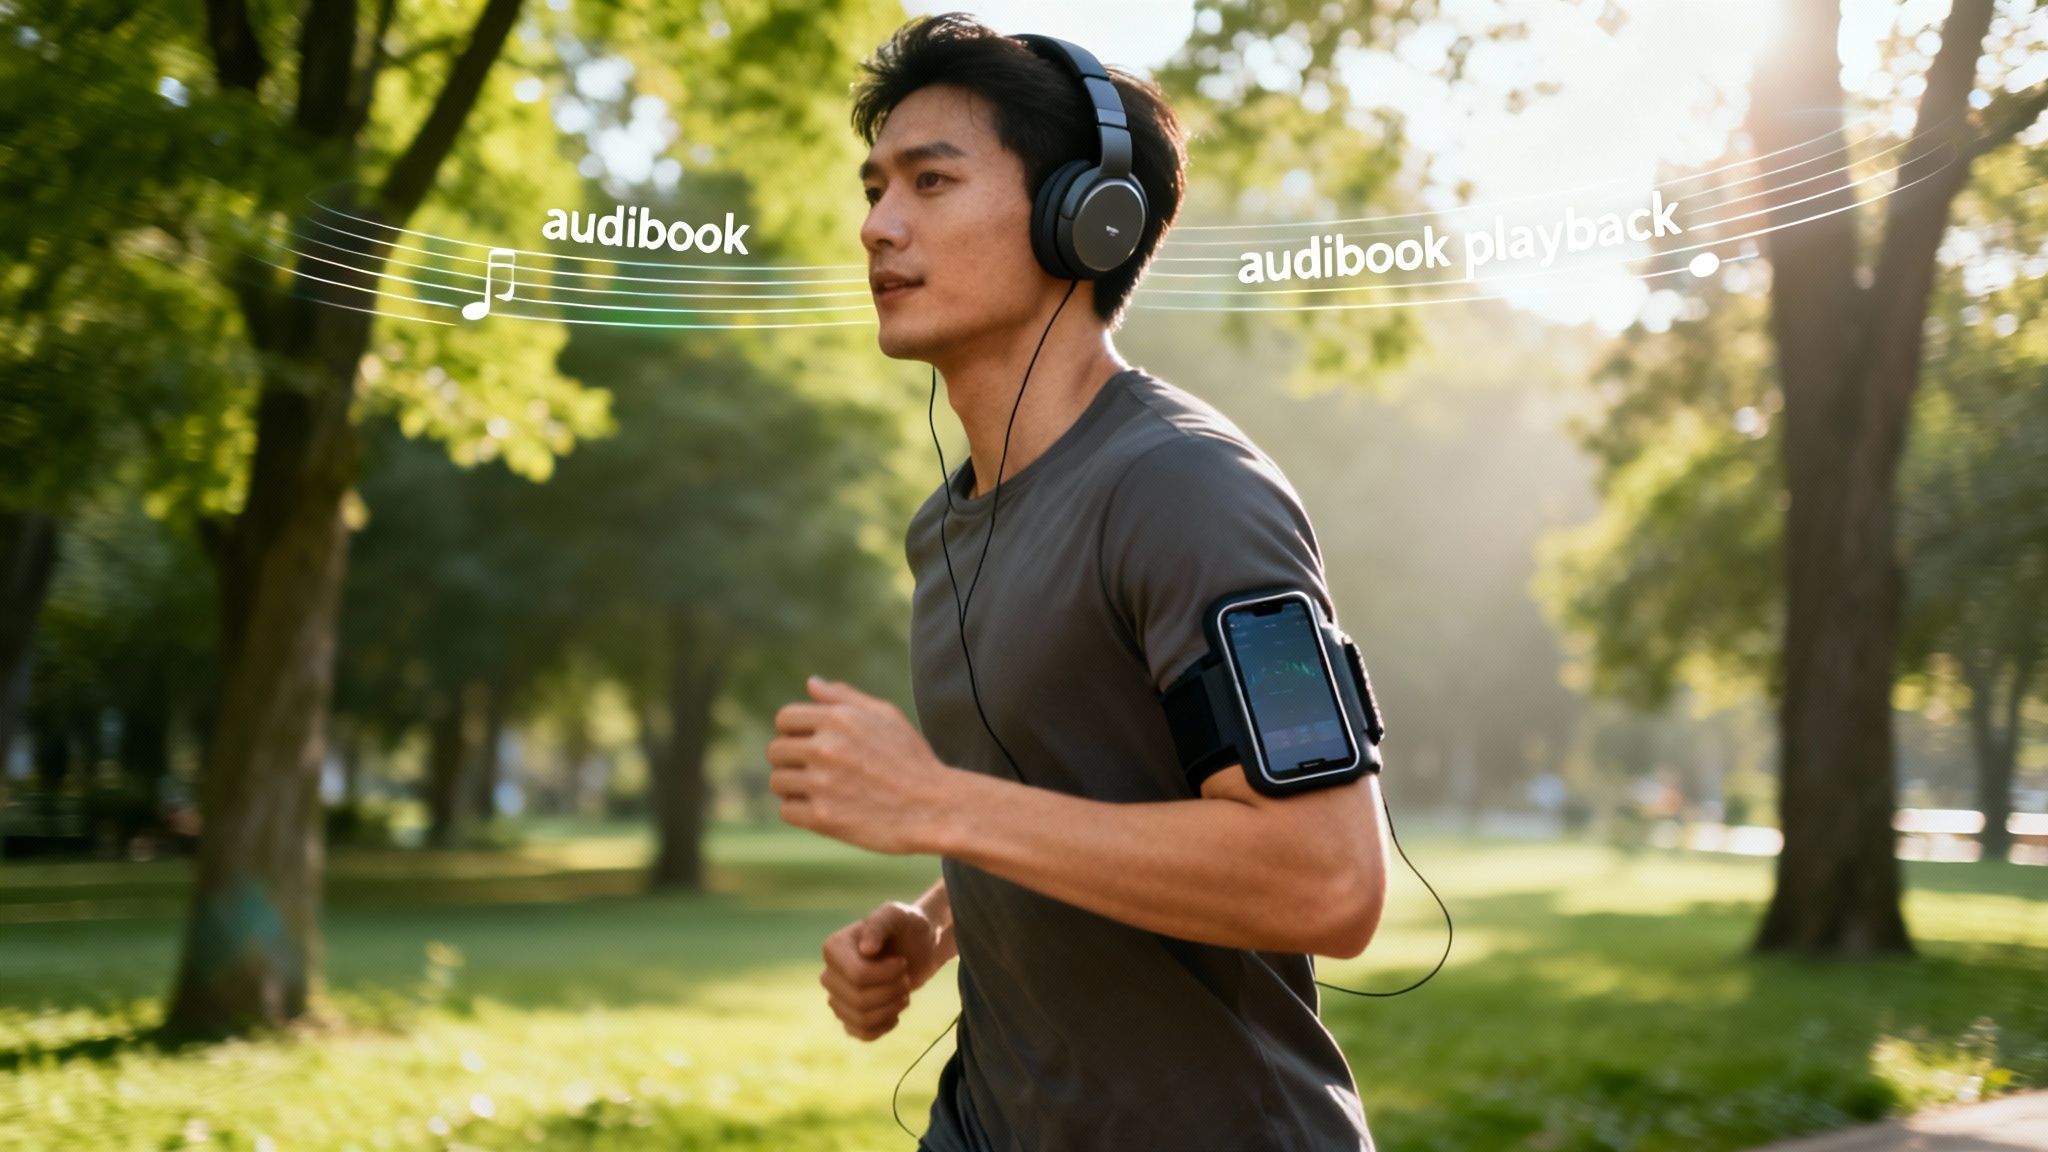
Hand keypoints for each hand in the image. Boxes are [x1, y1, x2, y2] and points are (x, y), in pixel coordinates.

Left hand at [768, 676, 955, 854]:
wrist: (934, 808)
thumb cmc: (911, 760)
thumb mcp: (886, 716)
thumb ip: (845, 698)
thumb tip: (812, 683)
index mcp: (839, 719)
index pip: (785, 719)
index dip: (793, 732)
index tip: (808, 744)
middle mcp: (826, 748)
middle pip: (775, 751)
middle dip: (790, 761)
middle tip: (814, 771)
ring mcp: (822, 783)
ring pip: (778, 782)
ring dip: (794, 787)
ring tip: (820, 791)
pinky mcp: (823, 817)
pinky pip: (787, 810)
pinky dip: (800, 812)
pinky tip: (824, 808)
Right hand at [820, 901, 946, 1040]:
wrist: (919, 946)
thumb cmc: (906, 926)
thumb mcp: (896, 915)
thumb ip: (879, 925)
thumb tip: (865, 949)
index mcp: (834, 948)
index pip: (857, 976)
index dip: (886, 975)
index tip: (902, 962)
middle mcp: (829, 974)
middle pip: (859, 999)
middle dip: (892, 991)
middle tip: (905, 977)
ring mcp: (838, 998)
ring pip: (861, 1019)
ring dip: (891, 1008)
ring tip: (903, 992)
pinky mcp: (850, 1017)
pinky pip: (861, 1034)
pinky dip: (883, 1026)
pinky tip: (896, 1011)